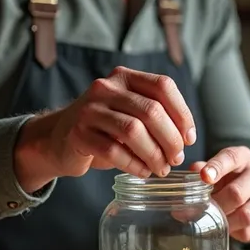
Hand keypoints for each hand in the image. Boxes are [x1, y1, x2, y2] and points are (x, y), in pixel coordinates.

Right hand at [14, 66, 195, 192]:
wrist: (59, 139)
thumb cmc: (104, 128)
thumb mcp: (129, 112)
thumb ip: (155, 115)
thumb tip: (186, 138)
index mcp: (124, 77)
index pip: (163, 86)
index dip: (182, 113)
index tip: (190, 138)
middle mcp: (105, 87)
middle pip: (151, 110)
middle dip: (170, 138)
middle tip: (176, 158)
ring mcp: (89, 109)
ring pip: (132, 131)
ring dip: (154, 154)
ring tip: (161, 168)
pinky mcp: (78, 133)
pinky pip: (113, 151)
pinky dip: (133, 164)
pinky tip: (142, 172)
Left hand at [189, 146, 249, 242]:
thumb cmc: (230, 181)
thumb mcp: (217, 172)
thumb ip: (202, 171)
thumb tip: (192, 172)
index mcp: (244, 157)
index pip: (231, 157)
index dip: (216, 167)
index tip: (204, 177)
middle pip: (236, 193)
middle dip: (217, 205)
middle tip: (202, 212)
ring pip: (245, 215)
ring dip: (226, 222)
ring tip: (216, 221)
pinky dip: (236, 233)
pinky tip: (231, 228)